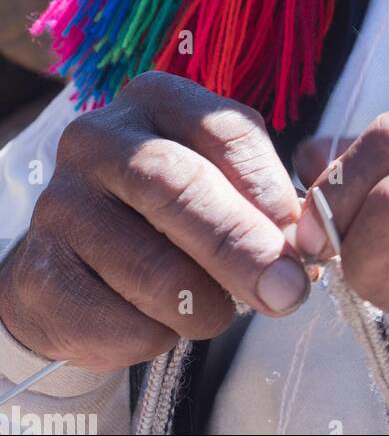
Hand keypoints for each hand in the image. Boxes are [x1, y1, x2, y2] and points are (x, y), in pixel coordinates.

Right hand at [0, 72, 309, 372]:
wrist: (82, 272)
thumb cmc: (171, 217)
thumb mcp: (221, 183)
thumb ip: (263, 200)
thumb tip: (303, 241)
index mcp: (156, 99)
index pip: (226, 131)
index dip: (270, 190)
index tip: (303, 238)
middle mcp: (98, 138)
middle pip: (180, 187)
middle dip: (241, 245)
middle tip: (285, 290)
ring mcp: (60, 203)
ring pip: (151, 266)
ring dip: (202, 304)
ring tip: (216, 311)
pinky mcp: (37, 273)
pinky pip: (115, 319)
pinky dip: (155, 336)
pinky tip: (159, 324)